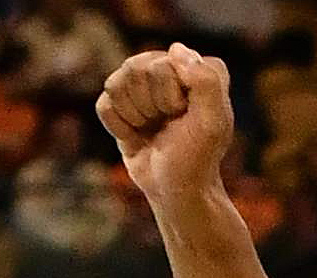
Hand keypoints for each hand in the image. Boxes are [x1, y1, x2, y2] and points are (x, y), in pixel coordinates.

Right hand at [99, 44, 234, 205]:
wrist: (176, 189)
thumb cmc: (197, 158)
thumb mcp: (213, 123)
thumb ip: (206, 82)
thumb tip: (174, 49)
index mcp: (197, 65)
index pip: (162, 64)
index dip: (169, 97)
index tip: (184, 117)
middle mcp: (170, 66)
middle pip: (135, 69)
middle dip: (150, 107)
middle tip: (168, 126)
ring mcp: (143, 83)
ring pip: (116, 83)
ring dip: (134, 116)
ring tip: (153, 130)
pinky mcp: (121, 102)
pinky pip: (104, 105)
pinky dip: (118, 127)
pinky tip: (136, 136)